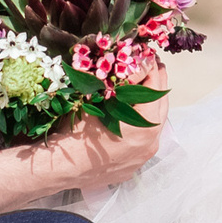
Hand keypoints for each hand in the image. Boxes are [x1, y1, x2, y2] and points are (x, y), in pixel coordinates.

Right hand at [44, 66, 166, 194]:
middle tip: (151, 65)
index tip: (148, 55)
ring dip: (149, 104)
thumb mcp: (98, 99)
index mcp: (145, 126)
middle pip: (160, 106)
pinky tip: (130, 114)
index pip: (156, 89)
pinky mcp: (132, 165)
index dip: (152, 68)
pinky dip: (140, 124)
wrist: (60, 167)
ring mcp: (143, 156)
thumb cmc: (77, 133)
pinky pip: (143, 139)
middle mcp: (150, 143)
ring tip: (142, 86)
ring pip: (154, 124)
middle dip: (156, 84)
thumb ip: (122, 80)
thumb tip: (137, 60)